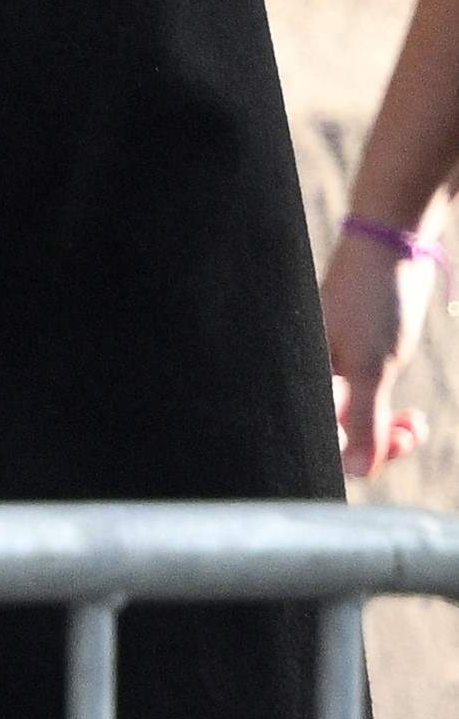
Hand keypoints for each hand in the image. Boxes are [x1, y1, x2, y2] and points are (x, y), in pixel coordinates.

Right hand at [335, 218, 431, 478]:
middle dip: (378, 446)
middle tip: (411, 433)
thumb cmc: (374, 301)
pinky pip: (368, 408)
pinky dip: (390, 419)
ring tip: (415, 425)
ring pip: (356, 427)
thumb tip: (359, 471)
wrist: (393, 247)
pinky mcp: (356, 366)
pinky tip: (410, 418)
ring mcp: (335, 375)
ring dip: (389, 436)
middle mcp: (312, 383)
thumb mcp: (373, 366)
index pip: (318, 440)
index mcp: (303, 382)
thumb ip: (365, 421)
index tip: (392, 448)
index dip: (354, 455)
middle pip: (337, 439)